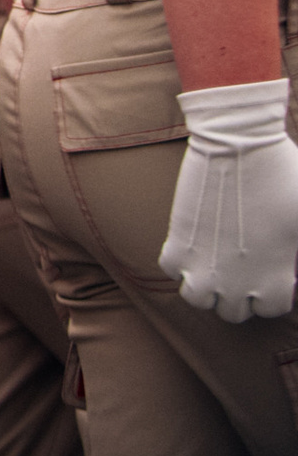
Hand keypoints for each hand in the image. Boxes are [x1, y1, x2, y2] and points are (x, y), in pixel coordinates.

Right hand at [161, 78, 297, 321]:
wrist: (239, 143)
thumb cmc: (284, 175)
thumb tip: (294, 260)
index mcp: (276, 279)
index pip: (270, 309)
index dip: (272, 291)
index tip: (272, 270)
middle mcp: (238, 281)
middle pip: (233, 312)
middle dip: (238, 295)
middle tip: (242, 267)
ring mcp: (204, 263)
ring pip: (197, 300)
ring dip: (204, 288)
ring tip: (213, 266)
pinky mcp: (177, 240)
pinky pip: (170, 270)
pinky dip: (179, 264)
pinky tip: (193, 246)